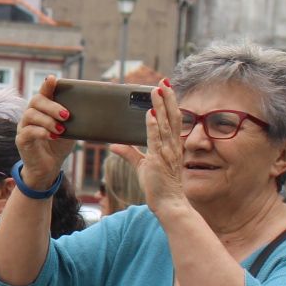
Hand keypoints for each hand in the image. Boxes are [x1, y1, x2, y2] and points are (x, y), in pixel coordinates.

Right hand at [13, 75, 76, 190]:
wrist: (48, 167)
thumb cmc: (58, 145)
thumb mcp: (70, 130)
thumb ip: (74, 119)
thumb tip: (92, 110)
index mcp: (42, 109)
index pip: (43, 93)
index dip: (47, 85)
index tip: (53, 79)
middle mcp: (31, 115)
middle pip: (36, 101)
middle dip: (52, 106)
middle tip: (66, 116)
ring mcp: (24, 127)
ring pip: (31, 114)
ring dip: (48, 120)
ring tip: (60, 130)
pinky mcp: (21, 140)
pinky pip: (27, 131)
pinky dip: (41, 132)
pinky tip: (51, 136)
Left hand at [111, 82, 186, 213]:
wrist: (168, 203)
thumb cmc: (158, 187)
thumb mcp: (141, 167)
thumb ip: (128, 153)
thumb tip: (113, 145)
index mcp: (171, 146)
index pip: (172, 121)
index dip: (170, 104)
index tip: (167, 90)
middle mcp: (172, 147)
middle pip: (172, 117)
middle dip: (168, 99)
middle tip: (164, 82)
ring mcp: (167, 152)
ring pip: (165, 124)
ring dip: (161, 106)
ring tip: (157, 90)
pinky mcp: (158, 160)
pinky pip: (155, 139)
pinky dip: (152, 126)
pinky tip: (150, 114)